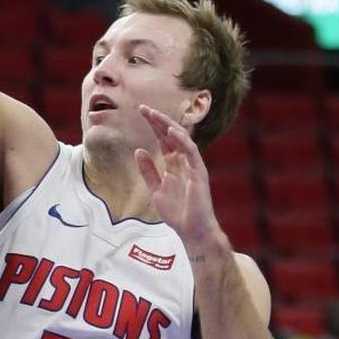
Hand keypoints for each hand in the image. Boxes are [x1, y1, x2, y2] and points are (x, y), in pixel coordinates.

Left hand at [134, 106, 221, 246]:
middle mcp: (183, 162)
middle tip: (143, 108)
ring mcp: (192, 166)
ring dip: (168, 126)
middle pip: (170, 136)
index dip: (153, 126)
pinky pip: (191, 152)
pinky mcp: (199, 172)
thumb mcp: (155, 189)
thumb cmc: (177, 212)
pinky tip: (171, 131)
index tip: (141, 112)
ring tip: (154, 115)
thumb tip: (139, 150)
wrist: (191, 230)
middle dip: (158, 121)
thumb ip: (148, 170)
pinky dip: (182, 140)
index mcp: (173, 164)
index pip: (163, 140)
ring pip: (181, 139)